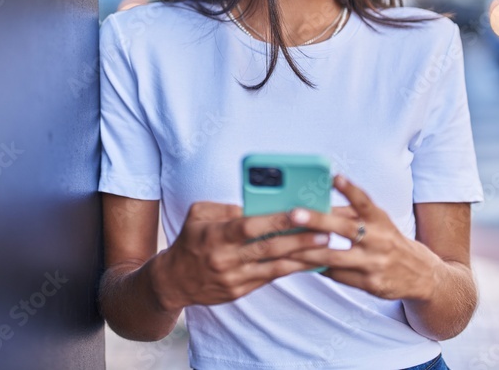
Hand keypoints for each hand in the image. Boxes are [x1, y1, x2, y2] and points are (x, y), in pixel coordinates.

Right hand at [151, 201, 330, 311]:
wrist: (173, 281)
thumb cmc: (189, 240)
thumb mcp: (198, 214)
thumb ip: (226, 207)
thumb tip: (256, 206)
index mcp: (216, 235)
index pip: (250, 227)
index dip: (276, 220)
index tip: (299, 212)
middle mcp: (226, 259)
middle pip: (268, 248)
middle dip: (299, 240)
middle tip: (325, 230)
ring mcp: (234, 278)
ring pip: (274, 267)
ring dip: (302, 257)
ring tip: (325, 246)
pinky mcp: (239, 292)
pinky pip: (270, 278)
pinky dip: (290, 269)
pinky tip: (308, 261)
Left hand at [284, 174, 442, 301]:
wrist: (421, 275)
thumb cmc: (389, 241)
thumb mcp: (378, 223)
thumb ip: (352, 214)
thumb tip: (316, 205)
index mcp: (380, 219)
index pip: (365, 201)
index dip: (350, 189)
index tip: (335, 177)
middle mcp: (379, 239)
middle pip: (345, 229)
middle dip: (318, 221)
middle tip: (294, 214)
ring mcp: (374, 263)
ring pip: (334, 257)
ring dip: (308, 251)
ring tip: (285, 245)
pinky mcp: (370, 284)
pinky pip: (337, 276)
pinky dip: (318, 269)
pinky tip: (300, 264)